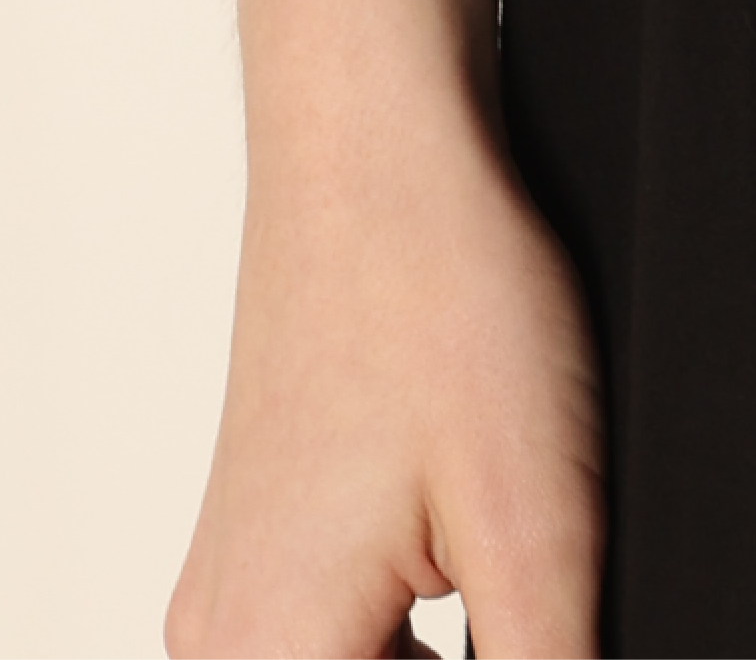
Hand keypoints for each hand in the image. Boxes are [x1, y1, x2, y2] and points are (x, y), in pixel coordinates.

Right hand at [164, 69, 600, 659]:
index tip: (535, 616)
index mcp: (271, 656)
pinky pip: (331, 625)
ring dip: (443, 657)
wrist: (370, 147)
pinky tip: (479, 546)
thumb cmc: (438, 296)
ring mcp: (230, 580)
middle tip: (534, 587)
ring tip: (508, 555)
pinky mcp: (257, 531)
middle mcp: (221, 637)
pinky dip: (411, 621)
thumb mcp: (534, 524)